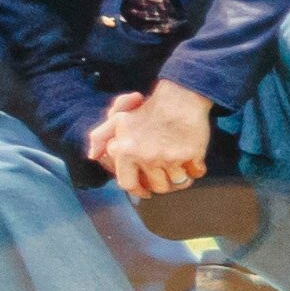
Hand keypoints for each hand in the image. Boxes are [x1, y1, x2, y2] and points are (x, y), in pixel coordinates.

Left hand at [88, 80, 213, 197]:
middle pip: (157, 187)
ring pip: (177, 183)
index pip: (128, 184)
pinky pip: (195, 173)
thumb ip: (99, 138)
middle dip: (162, 184)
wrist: (179, 99)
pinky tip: (193, 162)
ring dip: (180, 179)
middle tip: (166, 178)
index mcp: (126, 152)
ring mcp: (170, 158)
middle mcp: (146, 157)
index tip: (145, 191)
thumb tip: (93, 156)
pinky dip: (196, 170)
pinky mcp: (191, 155)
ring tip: (181, 171)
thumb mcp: (117, 120)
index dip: (138, 190)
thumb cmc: (148, 109)